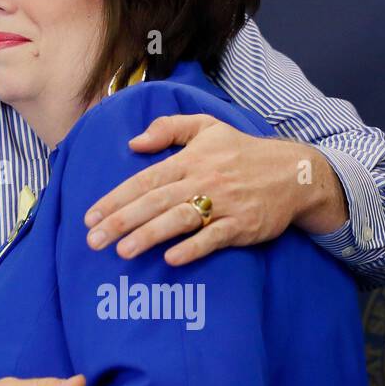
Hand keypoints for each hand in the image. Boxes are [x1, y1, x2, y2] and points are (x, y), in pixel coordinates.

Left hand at [83, 114, 344, 266]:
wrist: (295, 172)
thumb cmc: (242, 151)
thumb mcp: (207, 126)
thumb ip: (168, 128)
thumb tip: (133, 143)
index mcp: (189, 159)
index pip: (144, 180)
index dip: (115, 199)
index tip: (89, 217)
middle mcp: (202, 180)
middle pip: (154, 202)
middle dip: (121, 222)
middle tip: (94, 241)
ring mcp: (224, 204)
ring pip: (180, 220)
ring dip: (149, 236)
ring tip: (123, 252)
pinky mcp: (243, 225)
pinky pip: (214, 238)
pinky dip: (193, 248)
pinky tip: (171, 259)